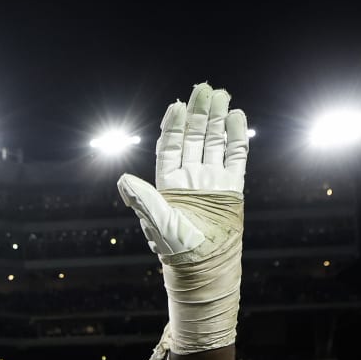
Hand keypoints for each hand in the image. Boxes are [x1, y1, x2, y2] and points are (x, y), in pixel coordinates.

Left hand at [116, 83, 248, 359]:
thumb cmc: (178, 253)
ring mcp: (212, 183)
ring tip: (222, 95)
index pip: (170, 147)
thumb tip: (122, 179)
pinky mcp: (232, 190)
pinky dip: (237, 138)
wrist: (206, 271)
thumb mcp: (158, 224)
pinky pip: (236, 158)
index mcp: (169, 185)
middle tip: (204, 88)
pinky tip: (238, 118)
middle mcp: (190, 179)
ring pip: (214, 143)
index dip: (173, 126)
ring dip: (217, 120)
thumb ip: (143, 200)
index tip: (177, 105)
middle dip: (198, 114)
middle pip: (194, 138)